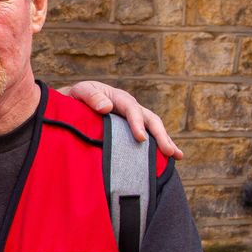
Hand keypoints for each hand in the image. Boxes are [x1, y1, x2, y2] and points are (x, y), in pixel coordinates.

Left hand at [62, 80, 181, 159]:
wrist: (74, 101)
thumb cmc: (78, 97)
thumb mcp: (81, 91)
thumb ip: (91, 97)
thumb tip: (106, 107)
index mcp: (120, 98)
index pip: (132, 110)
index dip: (137, 124)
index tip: (140, 139)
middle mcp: (131, 108)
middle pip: (151, 119)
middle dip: (161, 135)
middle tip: (169, 152)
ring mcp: (133, 119)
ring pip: (154, 129)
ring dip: (166, 141)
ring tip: (177, 156)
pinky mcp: (131, 129)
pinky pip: (147, 137)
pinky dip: (157, 147)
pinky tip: (167, 160)